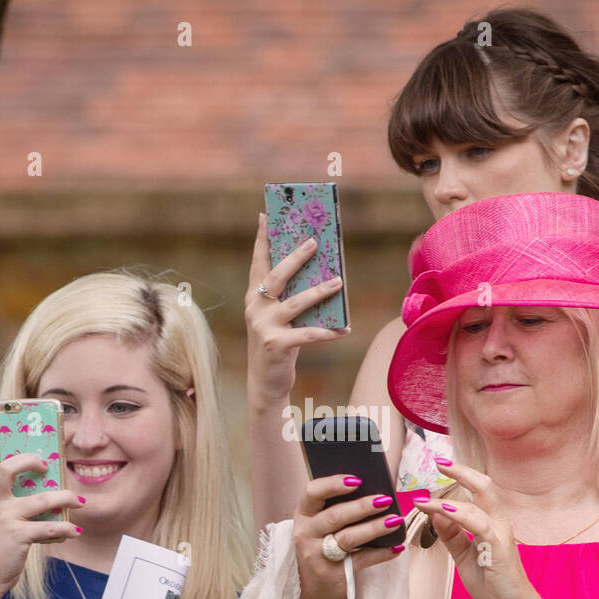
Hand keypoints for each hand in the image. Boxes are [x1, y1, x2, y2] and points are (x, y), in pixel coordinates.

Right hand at [0, 422, 85, 594]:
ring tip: (79, 500)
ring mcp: (4, 519)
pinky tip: (75, 530)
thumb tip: (45, 484)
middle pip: (6, 469)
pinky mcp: (17, 537)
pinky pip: (48, 528)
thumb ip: (12, 499)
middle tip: (46, 462)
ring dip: (64, 497)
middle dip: (29, 460)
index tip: (0, 419)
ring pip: (39, 499)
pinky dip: (65, 529)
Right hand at [245, 212, 349, 403]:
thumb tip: (323, 276)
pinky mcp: (276, 344)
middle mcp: (255, 308)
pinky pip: (307, 335)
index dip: (262, 239)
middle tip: (314, 241)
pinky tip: (345, 329)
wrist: (264, 383)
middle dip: (295, 257)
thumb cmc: (277, 344)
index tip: (266, 215)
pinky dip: (328, 333)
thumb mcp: (279, 318)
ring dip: (319, 291)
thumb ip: (290, 298)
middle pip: (276, 276)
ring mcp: (263, 326)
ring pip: (296, 302)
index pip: (258, 263)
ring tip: (339, 281)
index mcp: (254, 297)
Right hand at [294, 475, 403, 598]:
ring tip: (395, 520)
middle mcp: (306, 533)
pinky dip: (381, 553)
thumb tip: (375, 490)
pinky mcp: (333, 574)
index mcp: (304, 514)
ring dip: (374, 528)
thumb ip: (340, 507)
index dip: (333, 484)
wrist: (317, 591)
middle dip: (362, 506)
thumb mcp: (323, 526)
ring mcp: (317, 555)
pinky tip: (397, 547)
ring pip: (348, 538)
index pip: (312, 492)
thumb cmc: (325, 548)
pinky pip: (362, 560)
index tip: (357, 479)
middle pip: (335, 516)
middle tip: (385, 499)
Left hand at [410, 460, 540, 598]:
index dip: (458, 477)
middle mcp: (498, 522)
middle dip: (461, 470)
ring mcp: (500, 532)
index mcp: (491, 523)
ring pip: (476, 503)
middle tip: (438, 462)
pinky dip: (459, 515)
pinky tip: (442, 511)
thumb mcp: (465, 557)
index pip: (475, 492)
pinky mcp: (499, 546)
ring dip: (446, 500)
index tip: (439, 467)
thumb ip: (451, 536)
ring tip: (423, 500)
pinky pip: (477, 524)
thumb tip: (436, 514)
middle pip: (483, 485)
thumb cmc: (494, 584)